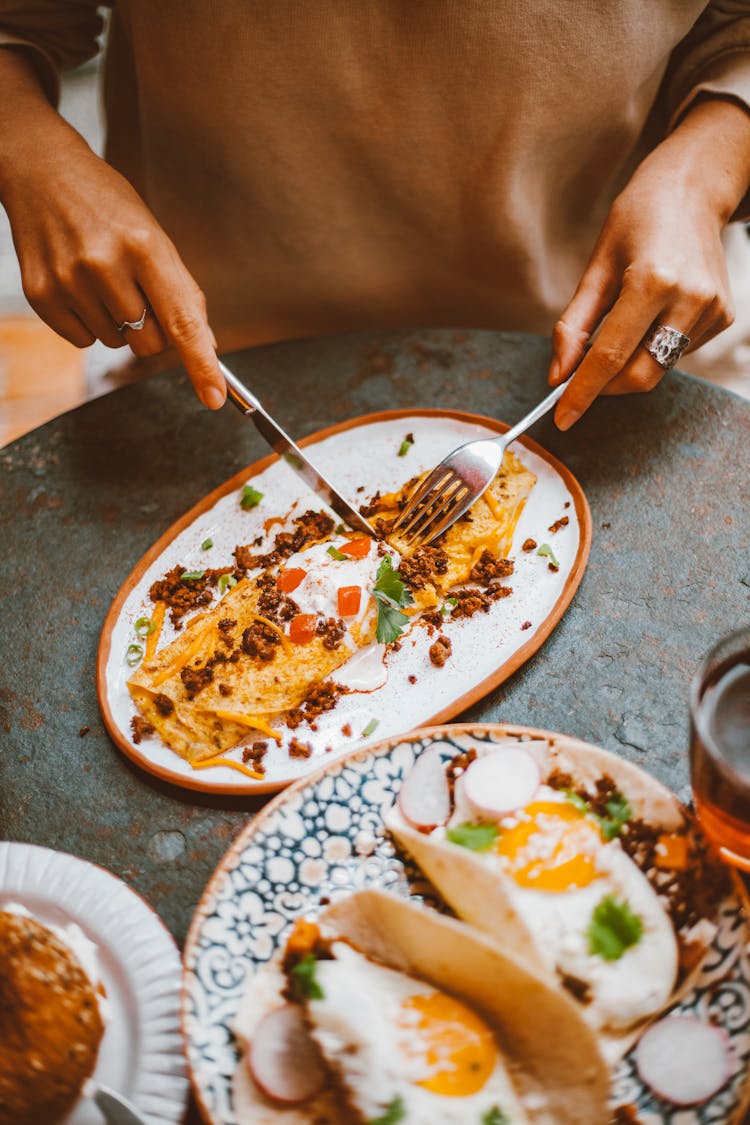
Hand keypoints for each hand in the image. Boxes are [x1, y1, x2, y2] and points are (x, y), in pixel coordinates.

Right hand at [0, 66, 224, 408]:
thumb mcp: (154, 236)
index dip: (201, 364)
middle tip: (136, 289)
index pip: (181, 321)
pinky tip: (81, 286)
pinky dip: (89, 323)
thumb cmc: (108, 206)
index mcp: (145, 246)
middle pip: (149, 344)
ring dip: (118, 323)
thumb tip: (206, 346)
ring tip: (103, 278)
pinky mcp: (41, 294)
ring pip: (116, 344)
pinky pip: (82, 342)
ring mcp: (69, 280)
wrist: (42, 173)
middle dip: (152, 328)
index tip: (214, 397)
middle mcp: (105, 264)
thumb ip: (181, 292)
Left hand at [548, 98, 749, 428]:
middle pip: (639, 376)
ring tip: (618, 325)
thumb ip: (574, 325)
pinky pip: (676, 353)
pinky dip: (651, 348)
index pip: (609, 356)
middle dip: (604, 387)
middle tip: (579, 376)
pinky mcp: (723, 316)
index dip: (582, 392)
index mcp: (652, 280)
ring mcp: (712, 309)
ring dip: (627, 365)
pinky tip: (651, 313)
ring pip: (658, 368)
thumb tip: (557, 375)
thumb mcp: (596, 266)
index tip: (562, 417)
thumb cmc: (637, 219)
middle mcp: (689, 298)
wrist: (694, 188)